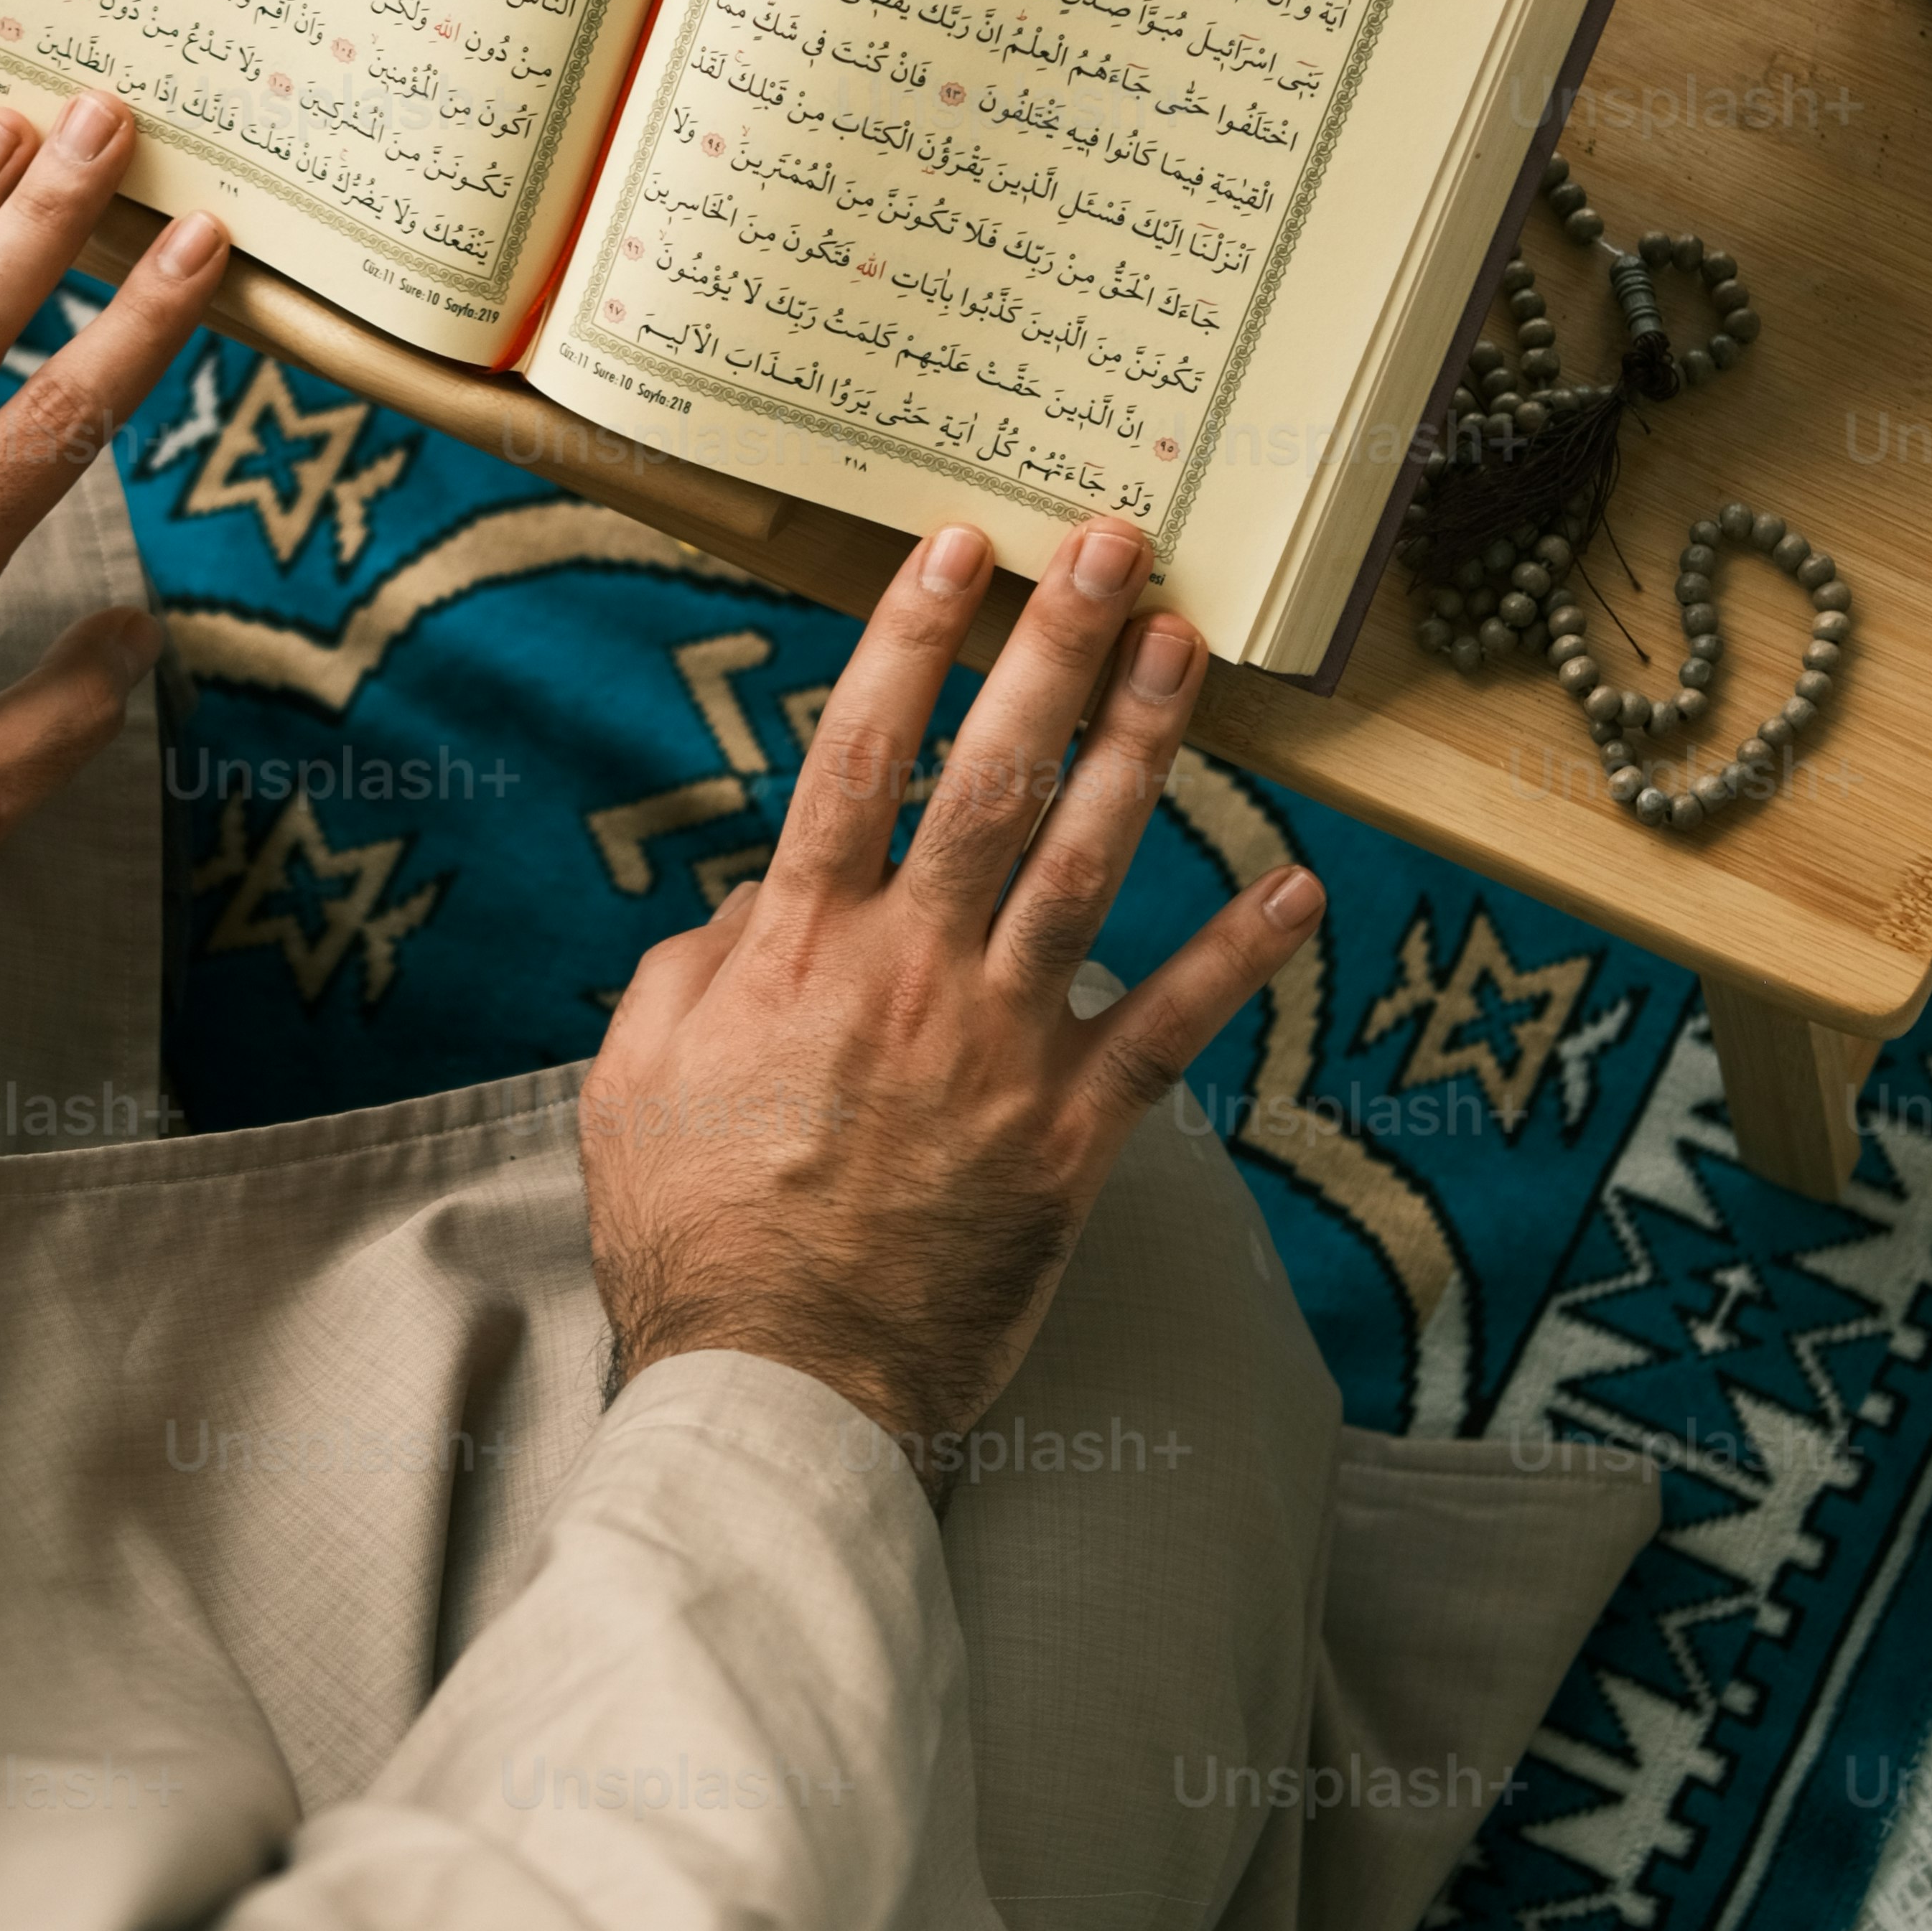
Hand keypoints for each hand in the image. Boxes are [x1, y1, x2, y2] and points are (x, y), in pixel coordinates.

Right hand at [580, 515, 1321, 1468]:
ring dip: (1143, 746)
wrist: (775, 1381)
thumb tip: (758, 899)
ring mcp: (999, 1048)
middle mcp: (909, 973)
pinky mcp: (1069, 1136)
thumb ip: (696, 966)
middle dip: (1052, 651)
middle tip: (1107, 549)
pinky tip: (1297, 889)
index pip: (858, 757)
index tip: (955, 552)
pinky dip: (1236, 959)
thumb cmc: (693, 1234)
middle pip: (991, 778)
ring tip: (1183, 649)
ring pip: (1089, 866)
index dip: (909, 641)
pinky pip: (1169, 1029)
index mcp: (800, 950)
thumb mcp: (634, 1078)